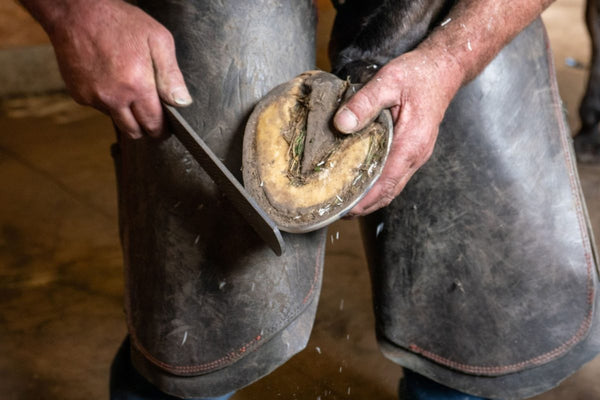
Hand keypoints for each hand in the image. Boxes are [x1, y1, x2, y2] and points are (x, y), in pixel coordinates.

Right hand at [45, 0, 190, 138]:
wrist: (76, 12)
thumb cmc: (119, 22)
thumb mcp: (158, 39)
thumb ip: (171, 75)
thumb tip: (182, 102)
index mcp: (136, 85)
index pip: (153, 124)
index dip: (162, 129)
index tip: (166, 127)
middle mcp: (114, 97)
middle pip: (134, 131)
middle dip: (145, 127)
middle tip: (151, 116)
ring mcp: (93, 98)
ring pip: (116, 120)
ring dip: (125, 113)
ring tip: (128, 89)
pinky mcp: (79, 95)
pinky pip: (99, 108)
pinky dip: (107, 101)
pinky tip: (110, 80)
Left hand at [333, 48, 463, 215]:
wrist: (443, 68)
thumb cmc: (419, 74)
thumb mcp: (388, 81)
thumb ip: (364, 103)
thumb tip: (341, 124)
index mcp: (412, 143)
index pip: (386, 183)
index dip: (364, 200)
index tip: (344, 210)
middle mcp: (416, 155)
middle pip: (389, 192)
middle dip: (363, 206)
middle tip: (335, 211)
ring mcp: (416, 154)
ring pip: (392, 186)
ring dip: (370, 198)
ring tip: (343, 202)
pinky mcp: (413, 150)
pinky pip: (394, 175)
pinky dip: (377, 186)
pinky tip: (360, 183)